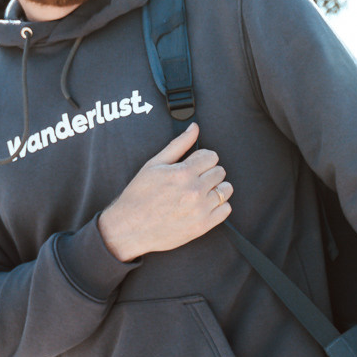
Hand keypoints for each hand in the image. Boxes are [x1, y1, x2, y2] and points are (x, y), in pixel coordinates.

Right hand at [97, 123, 231, 260]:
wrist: (129, 228)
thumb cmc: (139, 195)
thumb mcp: (154, 164)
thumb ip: (178, 144)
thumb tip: (195, 128)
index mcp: (183, 173)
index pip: (212, 156)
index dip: (203, 159)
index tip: (195, 165)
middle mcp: (194, 190)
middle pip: (220, 172)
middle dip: (209, 173)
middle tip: (194, 180)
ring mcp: (200, 209)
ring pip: (226, 190)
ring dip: (217, 188)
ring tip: (201, 192)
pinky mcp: (203, 226)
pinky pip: (226, 210)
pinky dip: (219, 206)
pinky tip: (205, 205)